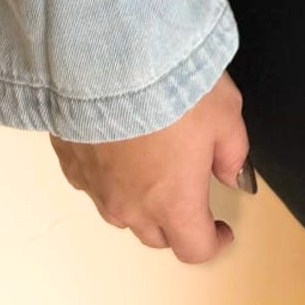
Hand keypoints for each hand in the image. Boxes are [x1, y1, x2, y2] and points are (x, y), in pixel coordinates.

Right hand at [49, 69, 252, 262]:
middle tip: (190, 190)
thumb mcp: (226, 114)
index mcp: (174, 203)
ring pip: (122, 212)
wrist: (109, 57)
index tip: (221, 229)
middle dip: (178, 222)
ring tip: (155, 164)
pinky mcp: (71, 164)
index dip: (213, 241)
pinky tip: (120, 147)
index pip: (194, 247)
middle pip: (157, 235)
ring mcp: (96, 188)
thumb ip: (233, 153)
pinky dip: (110, 175)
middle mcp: (131, 207)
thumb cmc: (170, 86)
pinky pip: (94, 183)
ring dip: (141, 200)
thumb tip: (232, 174)